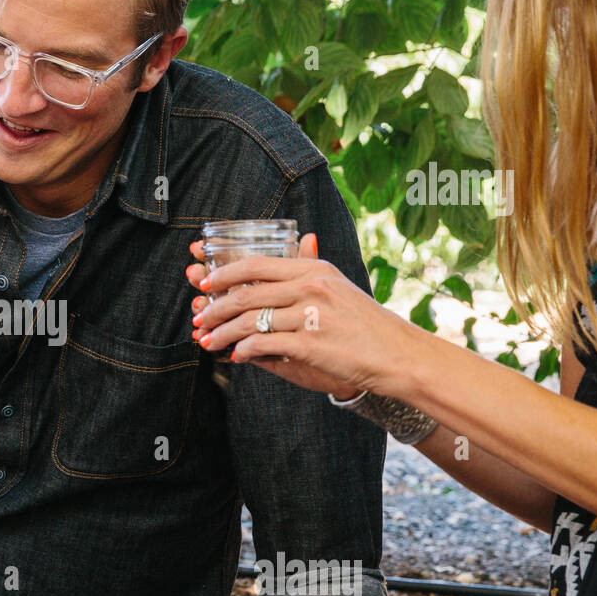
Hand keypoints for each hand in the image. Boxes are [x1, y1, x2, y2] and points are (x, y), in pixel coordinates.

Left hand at [185, 233, 417, 399]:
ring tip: (208, 341)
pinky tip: (235, 357)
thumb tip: (305, 238)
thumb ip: (314, 265)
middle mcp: (311, 287)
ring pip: (250, 321)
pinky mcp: (310, 345)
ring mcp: (310, 316)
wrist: (397, 355)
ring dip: (223, 333)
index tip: (204, 283)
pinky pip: (264, 345)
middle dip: (215, 308)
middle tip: (199, 319)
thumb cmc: (365, 323)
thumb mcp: (341, 284)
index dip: (224, 273)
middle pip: (247, 293)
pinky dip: (244, 351)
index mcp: (314, 269)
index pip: (256, 264)